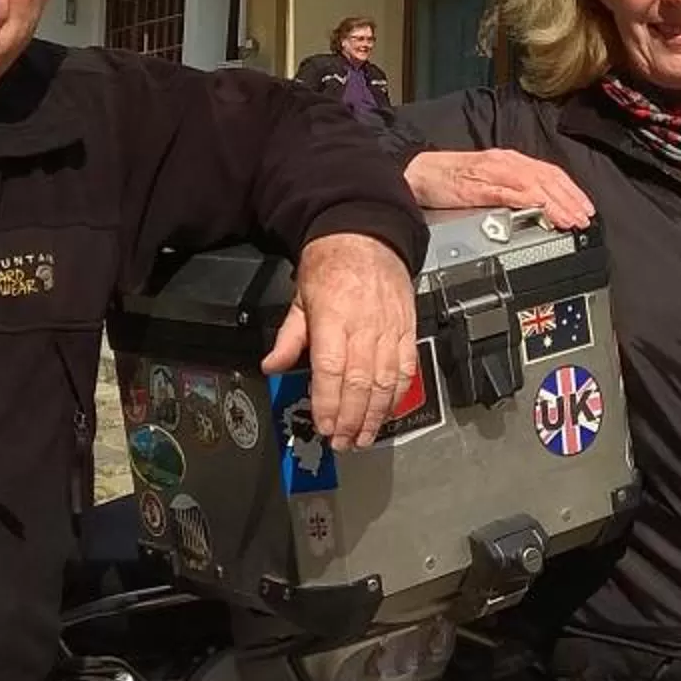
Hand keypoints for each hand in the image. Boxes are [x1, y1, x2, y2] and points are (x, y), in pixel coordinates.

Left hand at [261, 232, 416, 448]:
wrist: (367, 238)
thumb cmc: (329, 267)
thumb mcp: (300, 297)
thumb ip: (289, 336)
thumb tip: (272, 366)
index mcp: (333, 317)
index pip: (331, 369)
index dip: (329, 402)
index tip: (324, 426)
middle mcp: (364, 325)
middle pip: (360, 382)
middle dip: (351, 418)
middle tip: (342, 442)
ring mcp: (391, 328)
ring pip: (386, 381)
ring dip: (374, 414)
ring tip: (363, 437)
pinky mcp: (409, 329)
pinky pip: (406, 368)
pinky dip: (398, 395)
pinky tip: (387, 412)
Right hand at [404, 146, 595, 230]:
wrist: (417, 173)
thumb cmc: (447, 179)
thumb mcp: (487, 181)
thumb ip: (510, 190)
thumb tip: (537, 205)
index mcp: (508, 161)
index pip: (548, 173)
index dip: (570, 190)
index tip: (584, 207)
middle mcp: (504, 162)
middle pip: (546, 178)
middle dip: (569, 199)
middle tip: (584, 218)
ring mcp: (492, 173)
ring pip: (532, 184)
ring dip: (555, 202)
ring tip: (569, 219)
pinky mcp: (477, 187)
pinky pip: (506, 192)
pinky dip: (526, 199)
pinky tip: (540, 208)